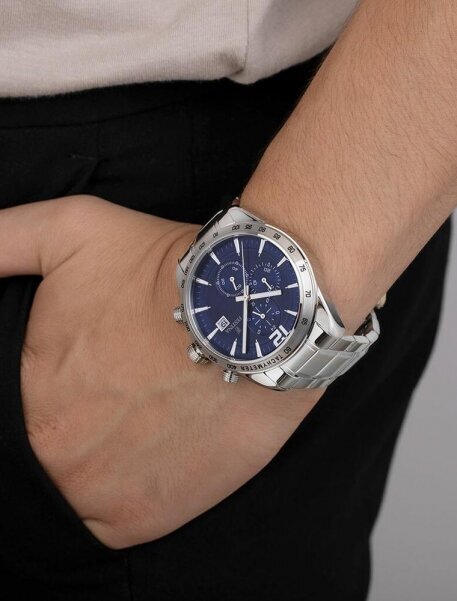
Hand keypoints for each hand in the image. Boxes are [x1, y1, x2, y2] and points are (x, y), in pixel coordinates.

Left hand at [0, 195, 323, 548]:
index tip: (74, 373)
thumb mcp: (70, 229)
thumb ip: (0, 242)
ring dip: (93, 462)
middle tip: (109, 395)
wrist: (258, 317)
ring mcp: (97, 493)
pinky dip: (120, 493)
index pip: (8, 412)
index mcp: (23, 395)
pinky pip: (107, 521)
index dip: (45, 387)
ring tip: (129, 422)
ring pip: (71, 490)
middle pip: (41, 451)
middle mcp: (51, 454)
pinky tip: (145, 451)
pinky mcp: (144, 518)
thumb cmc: (165, 273)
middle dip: (69, 421)